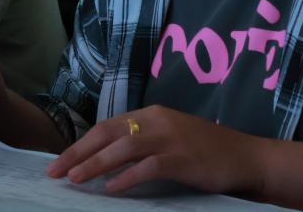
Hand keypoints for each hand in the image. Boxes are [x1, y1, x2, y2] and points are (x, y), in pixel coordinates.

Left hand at [48, 105, 263, 195]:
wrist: (247, 158)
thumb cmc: (205, 152)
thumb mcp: (169, 139)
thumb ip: (141, 144)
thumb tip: (105, 161)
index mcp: (150, 114)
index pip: (106, 126)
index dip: (81, 143)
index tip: (60, 161)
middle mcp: (156, 121)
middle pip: (107, 133)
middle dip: (78, 152)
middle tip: (55, 171)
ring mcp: (170, 138)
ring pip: (123, 147)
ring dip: (96, 163)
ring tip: (75, 179)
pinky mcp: (183, 158)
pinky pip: (149, 166)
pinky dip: (128, 176)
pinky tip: (112, 188)